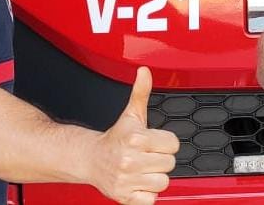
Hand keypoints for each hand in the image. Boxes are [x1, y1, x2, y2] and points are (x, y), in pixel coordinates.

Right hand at [89, 67, 179, 204]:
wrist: (91, 159)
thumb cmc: (116, 138)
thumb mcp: (131, 114)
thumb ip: (141, 92)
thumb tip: (144, 71)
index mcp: (136, 138)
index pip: (173, 144)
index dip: (165, 143)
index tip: (154, 142)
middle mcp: (130, 160)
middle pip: (169, 163)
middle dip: (160, 159)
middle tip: (147, 156)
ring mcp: (127, 180)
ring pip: (163, 182)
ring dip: (155, 177)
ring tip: (143, 169)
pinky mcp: (124, 197)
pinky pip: (151, 200)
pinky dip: (147, 194)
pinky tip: (138, 183)